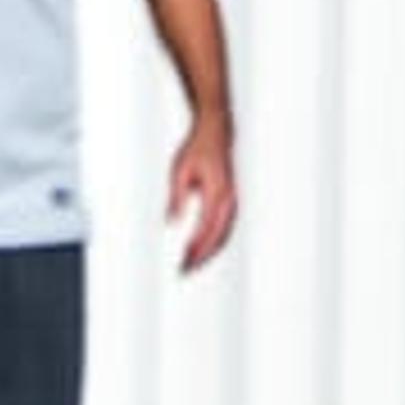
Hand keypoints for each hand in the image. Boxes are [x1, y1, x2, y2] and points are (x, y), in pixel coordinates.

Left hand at [169, 118, 237, 271]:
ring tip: (190, 265)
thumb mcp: (179, 171)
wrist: (216, 133)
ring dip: (208, 252)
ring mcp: (232, 201)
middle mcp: (228, 200)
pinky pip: (224, 227)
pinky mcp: (230, 201)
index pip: (207, 228)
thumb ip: (176, 198)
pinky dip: (214, 242)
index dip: (196, 247)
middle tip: (184, 271)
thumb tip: (172, 223)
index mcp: (217, 192)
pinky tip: (200, 250)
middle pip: (218, 236)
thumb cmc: (196, 150)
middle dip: (202, 256)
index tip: (183, 260)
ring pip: (223, 234)